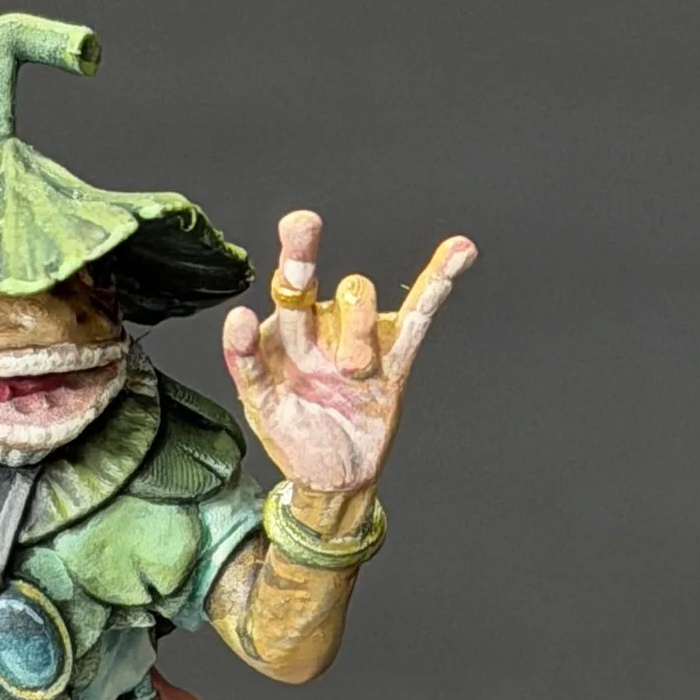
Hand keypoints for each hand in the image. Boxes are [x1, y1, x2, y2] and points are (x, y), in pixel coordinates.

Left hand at [220, 213, 474, 497]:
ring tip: (354, 373)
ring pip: (358, 303)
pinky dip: (438, 283)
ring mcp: (359, 340)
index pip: (286, 287)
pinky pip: (418, 315)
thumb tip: (240, 315)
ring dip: (355, 330)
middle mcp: (321, 328)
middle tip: (303, 226)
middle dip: (306, 259)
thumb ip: (248, 364)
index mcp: (285, 336)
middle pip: (316, 286)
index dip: (292, 255)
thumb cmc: (292, 435)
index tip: (299, 223)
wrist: (332, 476)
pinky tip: (460, 251)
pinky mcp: (395, 359)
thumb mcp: (262, 406)